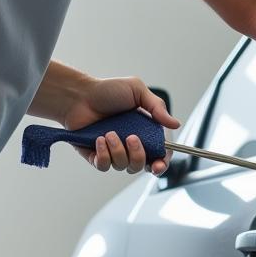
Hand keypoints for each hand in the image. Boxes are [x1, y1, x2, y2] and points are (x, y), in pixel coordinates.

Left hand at [63, 77, 179, 175]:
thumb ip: (157, 107)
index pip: (158, 154)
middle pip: (142, 165)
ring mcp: (113, 151)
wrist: (79, 95)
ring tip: (109, 133)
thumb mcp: (137, 90)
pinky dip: (103, 155)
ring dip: (118, 151)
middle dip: (138, 155)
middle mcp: (129, 144)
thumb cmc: (107, 91)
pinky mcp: (96, 155)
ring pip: (123, 166)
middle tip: (131, 137)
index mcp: (144, 131)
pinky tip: (99, 140)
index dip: (161, 163)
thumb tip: (175, 124)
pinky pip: (104, 166)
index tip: (159, 164)